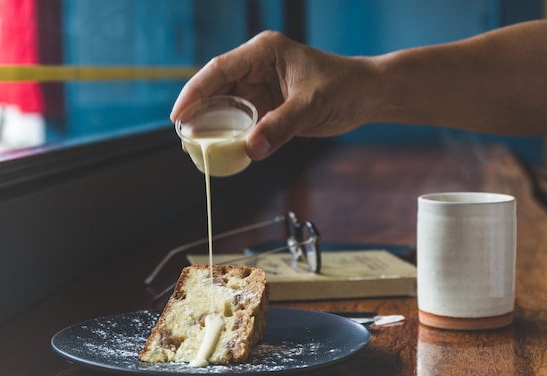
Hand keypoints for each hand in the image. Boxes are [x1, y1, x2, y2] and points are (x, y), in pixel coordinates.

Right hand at [170, 31, 378, 159]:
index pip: (219, 69)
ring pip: (228, 108)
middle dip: (200, 113)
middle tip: (185, 139)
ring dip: (215, 128)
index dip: (195, 92)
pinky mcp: (270, 107)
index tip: (179, 116)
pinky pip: (244, 122)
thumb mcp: (311, 105)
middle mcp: (258, 67)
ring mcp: (263, 88)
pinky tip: (224, 151)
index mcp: (264, 52)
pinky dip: (234, 137)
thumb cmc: (344, 87)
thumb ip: (281, 126)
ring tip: (198, 149)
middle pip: (218, 89)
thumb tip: (252, 149)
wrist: (367, 96)